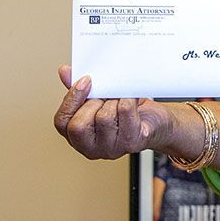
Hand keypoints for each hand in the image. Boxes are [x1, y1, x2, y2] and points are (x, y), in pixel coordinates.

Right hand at [53, 65, 172, 159]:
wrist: (157, 124)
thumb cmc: (127, 113)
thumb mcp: (100, 100)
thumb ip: (80, 89)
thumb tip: (65, 72)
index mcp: (78, 138)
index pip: (61, 122)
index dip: (71, 99)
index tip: (85, 80)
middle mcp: (92, 148)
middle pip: (79, 125)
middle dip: (92, 102)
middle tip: (106, 94)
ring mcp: (112, 149)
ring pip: (104, 117)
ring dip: (113, 100)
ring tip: (120, 97)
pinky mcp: (132, 142)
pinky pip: (125, 112)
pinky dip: (128, 99)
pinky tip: (132, 98)